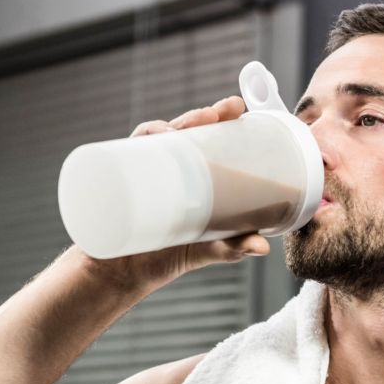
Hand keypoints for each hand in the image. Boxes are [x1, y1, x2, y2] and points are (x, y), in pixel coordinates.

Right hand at [81, 96, 270, 290]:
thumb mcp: (207, 250)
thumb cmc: (167, 256)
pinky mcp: (120, 183)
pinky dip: (137, 144)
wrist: (123, 275)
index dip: (220, 117)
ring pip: (153, 138)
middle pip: (182, 130)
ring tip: (179, 132)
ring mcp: (143, 173)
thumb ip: (233, 248)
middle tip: (216, 114)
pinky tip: (149, 144)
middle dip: (198, 116)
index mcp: (192, 175)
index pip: (207, 137)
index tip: (235, 107)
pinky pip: (124, 156)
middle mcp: (167, 168)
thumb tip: (263, 248)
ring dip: (166, 126)